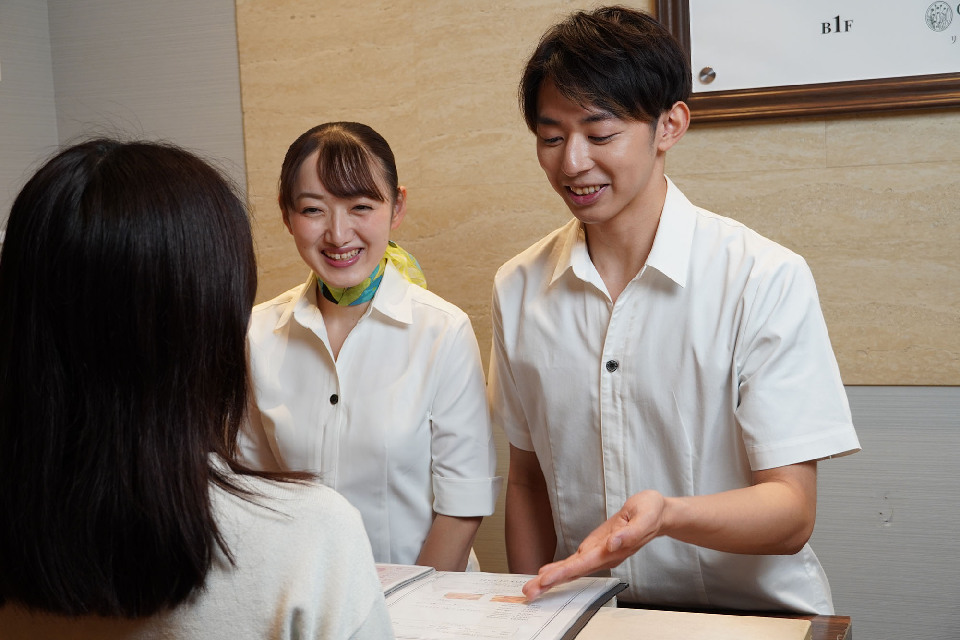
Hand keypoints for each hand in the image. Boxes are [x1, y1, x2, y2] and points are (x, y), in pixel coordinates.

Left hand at [522, 490, 665, 600]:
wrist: (657, 513)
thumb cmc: (651, 512)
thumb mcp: (646, 516)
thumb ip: (631, 532)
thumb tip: (613, 543)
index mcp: (614, 550)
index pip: (584, 563)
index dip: (564, 572)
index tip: (546, 579)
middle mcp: (603, 555)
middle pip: (574, 572)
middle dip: (550, 582)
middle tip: (530, 591)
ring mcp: (599, 553)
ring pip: (572, 569)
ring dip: (551, 578)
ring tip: (532, 587)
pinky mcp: (595, 547)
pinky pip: (575, 561)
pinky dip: (560, 568)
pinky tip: (547, 574)